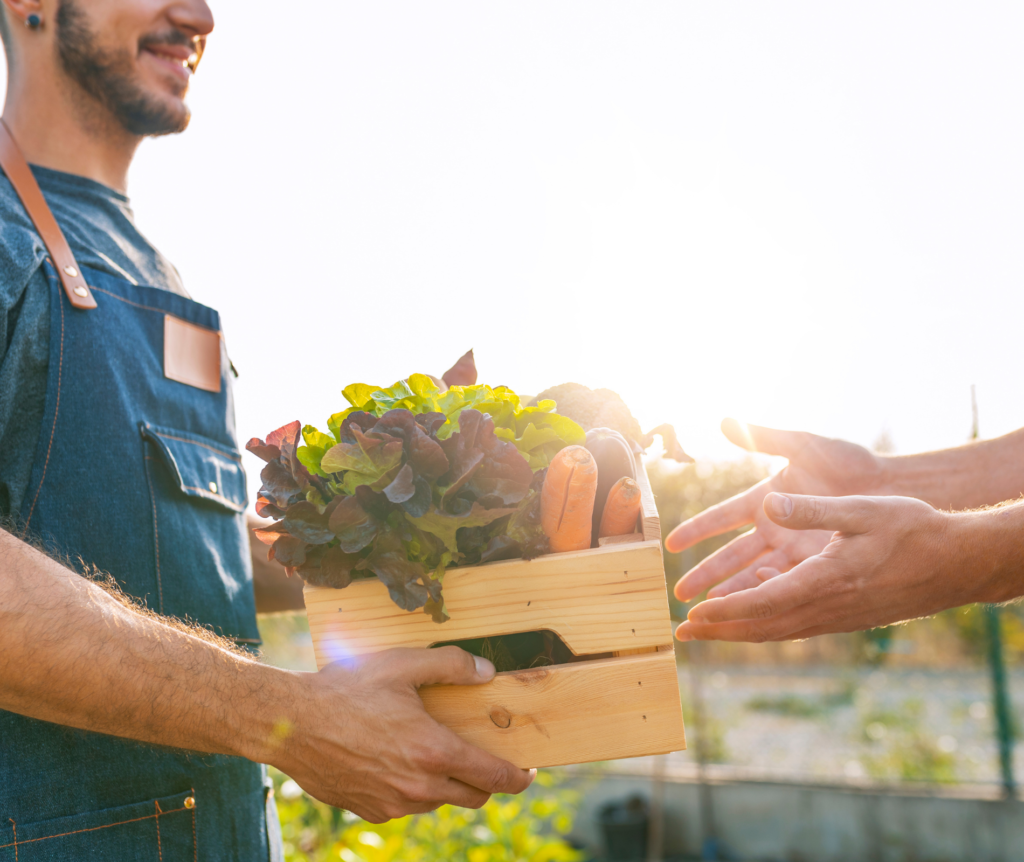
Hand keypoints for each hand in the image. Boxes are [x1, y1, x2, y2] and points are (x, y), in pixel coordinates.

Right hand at [273, 647, 533, 821]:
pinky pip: (405, 805)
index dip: (518, 777)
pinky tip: (395, 759)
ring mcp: (393, 804)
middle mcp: (418, 787)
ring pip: (438, 801)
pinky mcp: (370, 810)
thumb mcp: (402, 664)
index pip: (494, 777)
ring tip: (432, 750)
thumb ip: (451, 664)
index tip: (528, 771)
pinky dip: (412, 788)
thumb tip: (486, 672)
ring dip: (445, 782)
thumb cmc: (347, 690)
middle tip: (482, 758)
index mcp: (433, 752)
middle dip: (486, 781)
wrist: (290, 723)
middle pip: (473, 797)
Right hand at [666, 419, 885, 600]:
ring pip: (755, 576)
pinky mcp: (816, 564)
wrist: (896, 486)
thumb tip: (724, 421)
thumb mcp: (804, 445)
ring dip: (731, 594)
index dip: (697, 530)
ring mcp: (795, 548)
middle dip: (705, 576)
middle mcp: (776, 527)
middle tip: (679, 596)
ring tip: (706, 615)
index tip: (672, 545)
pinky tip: (747, 618)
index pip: (722, 518)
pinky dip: (765, 600)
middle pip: (732, 556)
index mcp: (767, 498)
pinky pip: (785, 586)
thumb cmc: (849, 460)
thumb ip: (765, 437)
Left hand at [675, 492, 968, 641]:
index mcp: (825, 579)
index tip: (695, 613)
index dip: (726, 609)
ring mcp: (836, 616)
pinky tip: (751, 623)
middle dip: (720, 630)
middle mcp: (827, 605)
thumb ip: (812, 509)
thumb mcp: (861, 510)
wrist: (956, 563)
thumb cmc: (911, 530)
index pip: (763, 601)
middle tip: (683, 633)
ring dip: (737, 632)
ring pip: (776, 630)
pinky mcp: (844, 617)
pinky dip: (764, 627)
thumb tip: (770, 502)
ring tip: (705, 633)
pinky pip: (794, 627)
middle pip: (762, 625)